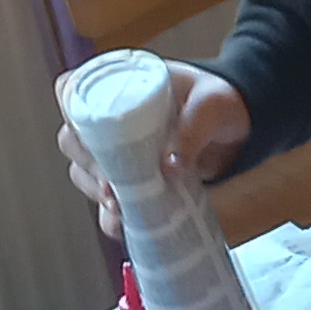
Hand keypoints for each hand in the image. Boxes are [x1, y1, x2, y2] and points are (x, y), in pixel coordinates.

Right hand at [54, 65, 250, 234]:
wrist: (242, 127)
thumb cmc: (221, 102)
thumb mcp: (212, 105)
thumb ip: (194, 127)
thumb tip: (169, 167)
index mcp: (121, 86)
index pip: (72, 90)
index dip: (68, 109)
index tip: (84, 130)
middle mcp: (111, 118)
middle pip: (73, 139)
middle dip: (86, 163)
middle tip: (110, 183)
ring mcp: (118, 152)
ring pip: (84, 171)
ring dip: (95, 190)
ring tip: (117, 204)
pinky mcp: (132, 180)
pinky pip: (108, 201)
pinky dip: (110, 215)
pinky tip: (121, 223)